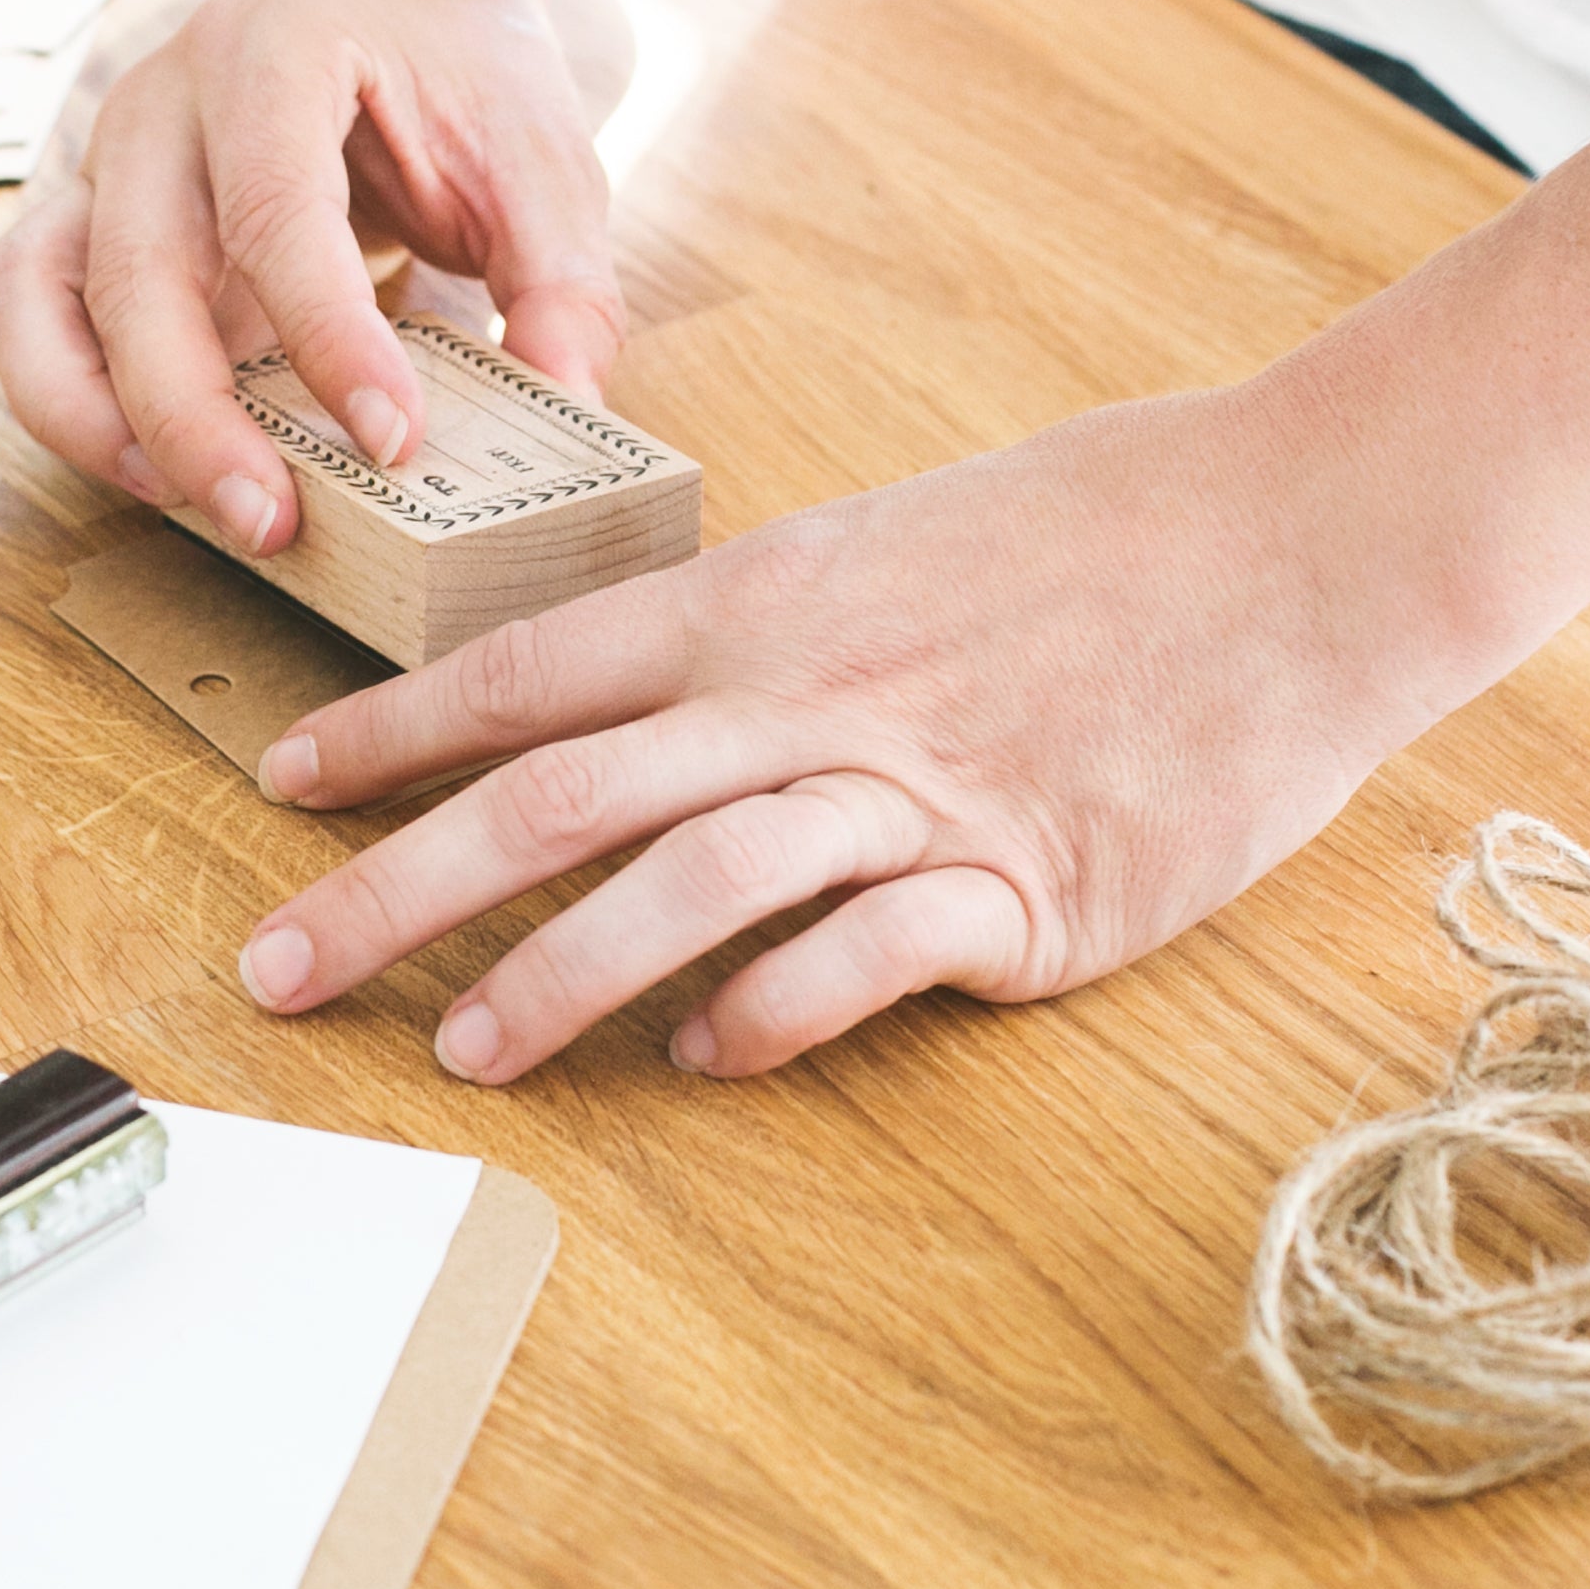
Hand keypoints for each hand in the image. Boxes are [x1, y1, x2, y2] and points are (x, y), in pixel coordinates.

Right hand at [0, 0, 622, 556]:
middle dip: (196, 415)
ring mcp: (106, 159)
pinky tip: (144, 466)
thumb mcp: (541, 155)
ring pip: (34, 294)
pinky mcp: (87, 217)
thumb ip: (561, 277)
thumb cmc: (460, 71)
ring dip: (93, 417)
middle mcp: (164, 101)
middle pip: (139, 270)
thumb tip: (572, 404)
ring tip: (182, 504)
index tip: (396, 440)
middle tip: (272, 522)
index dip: (328, 337)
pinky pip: (21, 309)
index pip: (278, 209)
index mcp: (277, 54)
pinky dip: (59, 396)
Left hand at [230, 373, 1517, 1079]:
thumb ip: (777, 631)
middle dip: (396, 887)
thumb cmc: (1113, 529)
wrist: (1310, 536)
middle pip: (559, 794)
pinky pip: (869, 952)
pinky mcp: (1029, 882)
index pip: (532, 669)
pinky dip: (776, 1005)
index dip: (394, 733)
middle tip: (279, 966)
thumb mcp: (902, 545)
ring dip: (557, 973)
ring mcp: (916, 788)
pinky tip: (707, 1060)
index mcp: (768, 600)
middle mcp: (810, 691)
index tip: (286, 787)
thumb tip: (672, 699)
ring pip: (688, 880)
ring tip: (460, 1049)